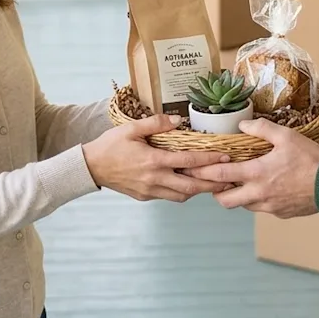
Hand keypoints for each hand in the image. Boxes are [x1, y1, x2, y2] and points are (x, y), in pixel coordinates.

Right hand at [82, 114, 231, 202]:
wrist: (90, 167)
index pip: (188, 161)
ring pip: (182, 196)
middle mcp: (154, 179)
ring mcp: (150, 190)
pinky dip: (182, 192)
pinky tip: (188, 184)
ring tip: (212, 184)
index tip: (226, 157)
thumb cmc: (110, 146)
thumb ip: (156, 123)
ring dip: (198, 191)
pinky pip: (169, 197)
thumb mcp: (131, 128)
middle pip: (191, 187)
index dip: (209, 160)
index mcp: (153, 160)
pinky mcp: (145, 197)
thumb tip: (178, 120)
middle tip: (229, 180)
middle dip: (212, 185)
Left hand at [185, 117, 318, 218]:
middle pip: (224, 201)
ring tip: (240, 181)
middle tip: (213, 180)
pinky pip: (262, 208)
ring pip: (243, 205)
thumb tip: (241, 125)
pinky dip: (258, 200)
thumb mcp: (287, 136)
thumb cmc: (311, 159)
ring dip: (238, 195)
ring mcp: (269, 207)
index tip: (190, 169)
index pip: (219, 176)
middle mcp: (258, 194)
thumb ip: (261, 128)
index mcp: (256, 174)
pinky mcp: (281, 213)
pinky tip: (266, 187)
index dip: (202, 172)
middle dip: (214, 192)